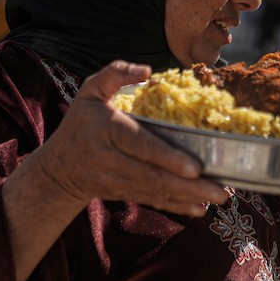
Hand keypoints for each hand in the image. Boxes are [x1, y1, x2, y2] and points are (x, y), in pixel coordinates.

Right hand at [32, 61, 228, 217]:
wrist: (59, 168)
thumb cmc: (82, 123)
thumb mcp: (89, 90)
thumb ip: (115, 74)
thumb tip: (147, 71)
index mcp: (107, 129)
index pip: (139, 144)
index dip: (167, 157)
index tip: (195, 167)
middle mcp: (111, 158)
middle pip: (152, 174)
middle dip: (188, 185)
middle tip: (220, 189)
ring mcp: (117, 180)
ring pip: (156, 190)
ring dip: (189, 197)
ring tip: (219, 197)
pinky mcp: (124, 193)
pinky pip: (152, 200)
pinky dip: (176, 206)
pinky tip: (199, 209)